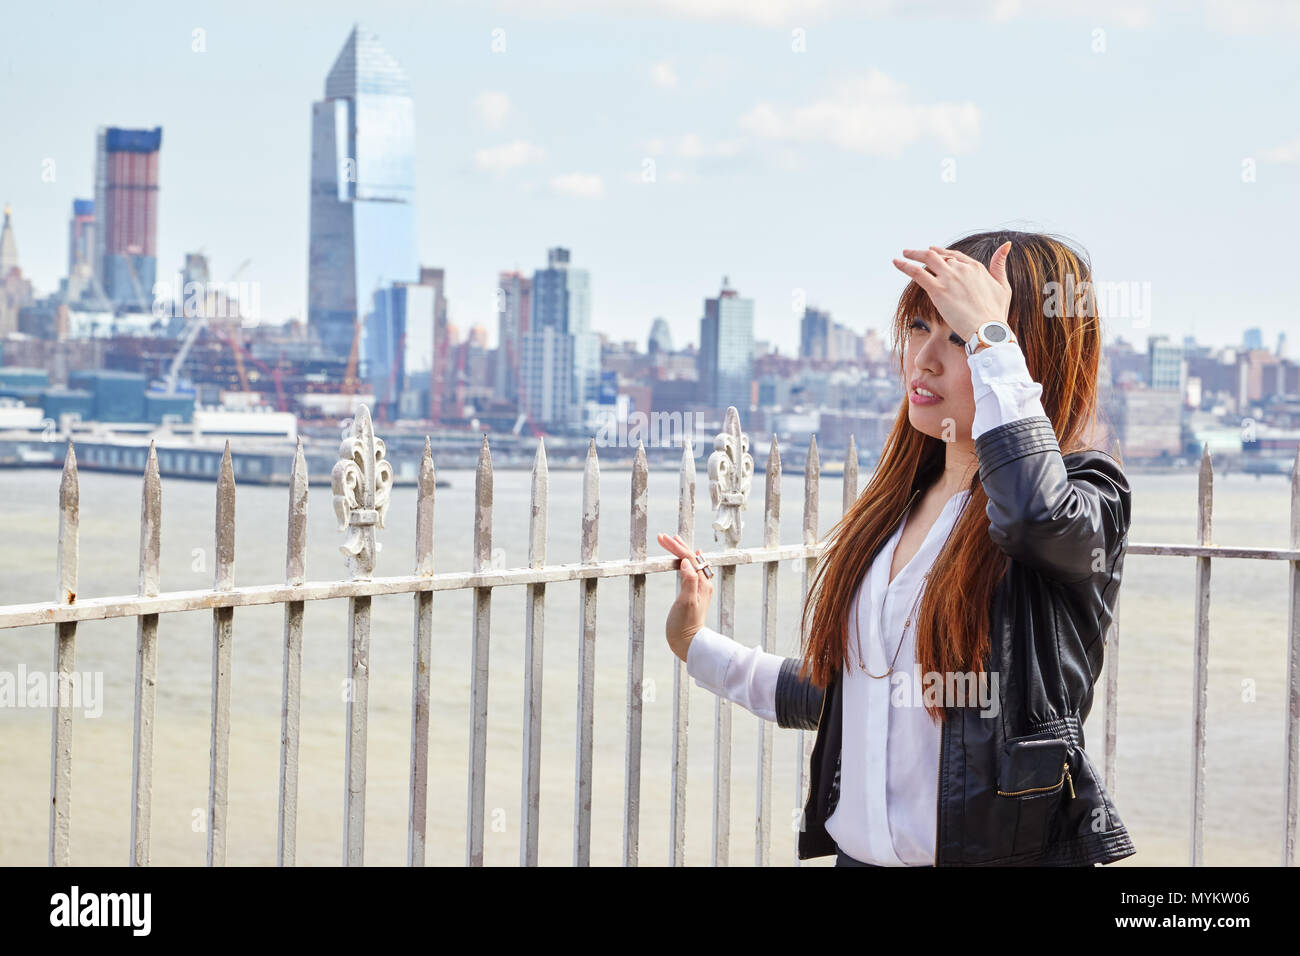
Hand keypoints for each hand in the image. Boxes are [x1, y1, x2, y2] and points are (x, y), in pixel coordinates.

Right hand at [656, 532, 713, 662]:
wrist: (687, 643)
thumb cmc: (685, 625)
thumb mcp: (686, 602)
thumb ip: (688, 581)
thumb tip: (688, 562)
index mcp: (701, 583)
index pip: (689, 558)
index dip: (676, 547)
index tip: (663, 538)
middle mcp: (703, 583)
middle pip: (691, 558)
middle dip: (677, 546)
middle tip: (663, 536)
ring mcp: (699, 588)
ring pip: (691, 563)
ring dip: (681, 552)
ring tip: (673, 541)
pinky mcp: (693, 594)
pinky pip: (691, 571)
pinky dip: (684, 562)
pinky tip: (685, 560)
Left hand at [891, 241, 1012, 343]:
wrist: (988, 329)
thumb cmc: (996, 313)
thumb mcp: (1003, 286)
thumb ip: (1000, 265)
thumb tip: (1007, 244)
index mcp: (976, 267)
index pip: (955, 256)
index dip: (943, 253)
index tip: (934, 251)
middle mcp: (962, 269)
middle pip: (940, 256)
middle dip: (926, 253)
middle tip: (913, 252)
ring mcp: (949, 278)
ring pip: (927, 259)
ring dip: (913, 255)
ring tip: (903, 254)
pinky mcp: (938, 290)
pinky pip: (918, 273)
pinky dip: (905, 266)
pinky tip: (896, 262)